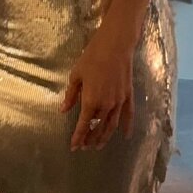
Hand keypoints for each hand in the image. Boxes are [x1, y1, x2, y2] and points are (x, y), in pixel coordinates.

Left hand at [60, 29, 134, 150]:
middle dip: (90, 139)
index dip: (78, 137)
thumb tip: (64, 110)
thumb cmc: (92, 57)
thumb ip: (71, 95)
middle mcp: (106, 105)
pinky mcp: (128, 95)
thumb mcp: (76, 75)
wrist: (115, 45)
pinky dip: (127, 126)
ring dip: (105, 137)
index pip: (83, 125)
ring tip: (98, 145)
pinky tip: (126, 135)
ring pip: (112, 125)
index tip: (74, 147)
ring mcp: (119, 101)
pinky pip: (128, 115)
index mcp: (91, 101)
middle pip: (98, 128)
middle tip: (84, 147)